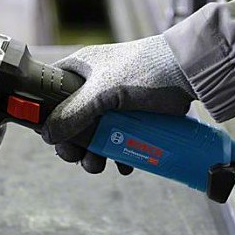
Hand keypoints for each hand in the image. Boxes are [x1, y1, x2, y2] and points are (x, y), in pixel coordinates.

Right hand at [41, 35, 195, 174]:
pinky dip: (117, 154)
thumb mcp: (103, 92)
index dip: (45, 114)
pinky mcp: (134, 116)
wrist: (188, 73)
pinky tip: (124, 165)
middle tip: (76, 157)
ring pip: (94, 134)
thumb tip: (47, 134)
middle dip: (72, 143)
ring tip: (99, 165)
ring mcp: (114, 102)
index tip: (49, 136)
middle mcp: (94, 85)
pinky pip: (118, 139)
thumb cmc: (144, 71)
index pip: (50, 91)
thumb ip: (74, 113)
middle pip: (71, 120)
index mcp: (81, 69)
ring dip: (93, 154)